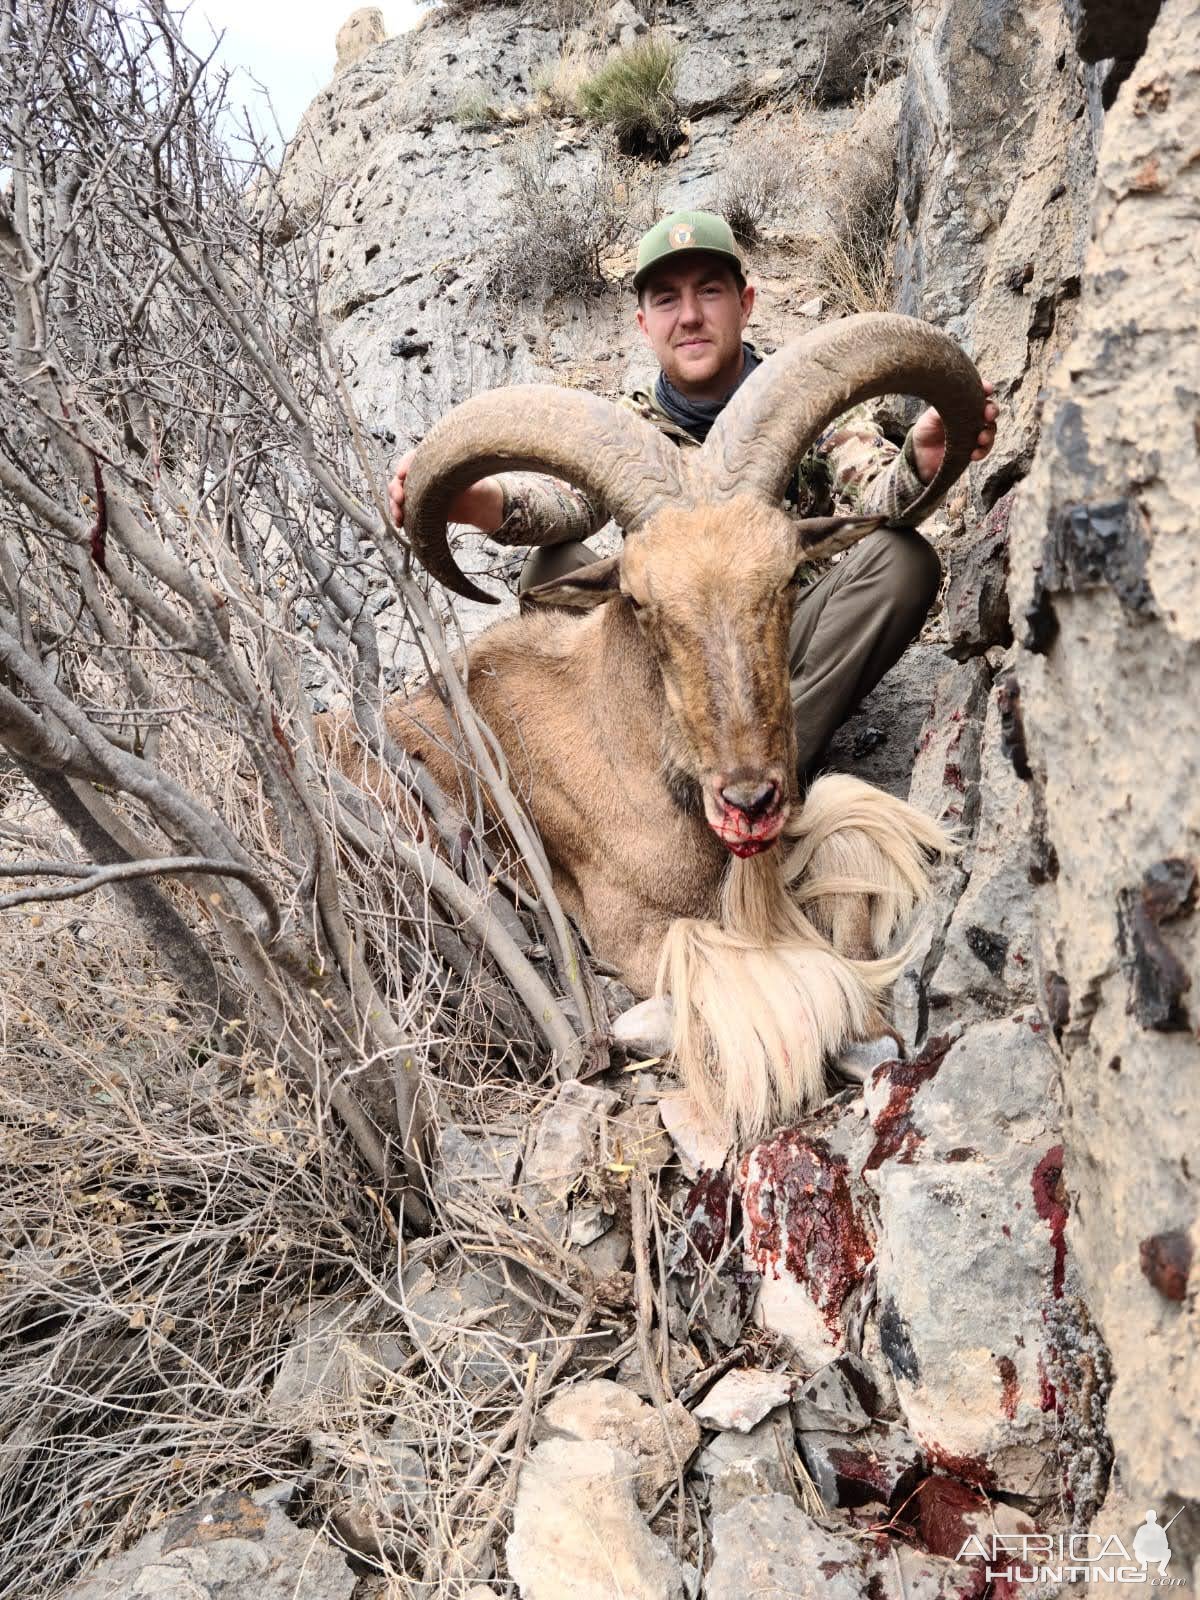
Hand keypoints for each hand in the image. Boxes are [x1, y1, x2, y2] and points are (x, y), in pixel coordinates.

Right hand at [387, 449, 504, 533]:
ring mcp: (419, 491)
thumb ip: (453, 470)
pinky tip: (400, 523)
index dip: (404, 465)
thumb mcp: (468, 473)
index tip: (402, 474)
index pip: (412, 458)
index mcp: (431, 460)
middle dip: (396, 489)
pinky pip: (405, 510)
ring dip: (394, 506)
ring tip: (399, 517)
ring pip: (399, 496)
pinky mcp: (419, 506)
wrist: (482, 505)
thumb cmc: (478, 485)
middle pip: (400, 478)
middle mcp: (421, 474)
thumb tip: (444, 466)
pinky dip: (399, 516)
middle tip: (400, 499)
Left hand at [910, 381, 998, 484]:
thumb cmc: (926, 429)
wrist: (919, 454)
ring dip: (989, 434)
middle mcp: (972, 417)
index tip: (989, 389)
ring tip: (981, 438)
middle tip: (988, 414)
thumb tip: (954, 397)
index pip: (979, 393)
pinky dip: (982, 451)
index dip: (985, 389)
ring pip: (990, 430)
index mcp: (964, 404)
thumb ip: (945, 407)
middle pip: (990, 410)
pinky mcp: (972, 449)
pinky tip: (974, 454)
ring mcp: (974, 433)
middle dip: (992, 411)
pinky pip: (983, 450)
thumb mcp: (931, 416)